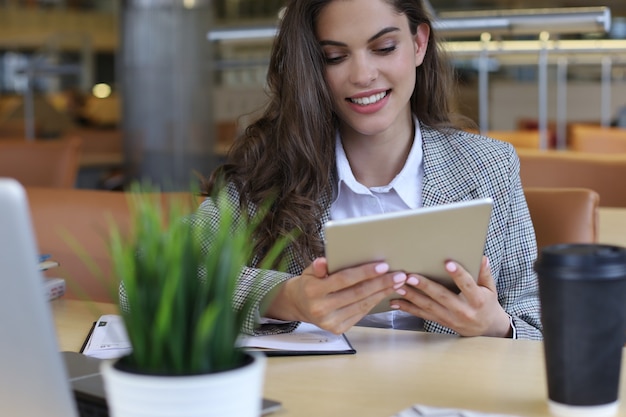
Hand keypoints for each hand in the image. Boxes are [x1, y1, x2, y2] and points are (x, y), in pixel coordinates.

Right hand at [266, 257, 406, 333]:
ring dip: (382, 293)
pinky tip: (384, 293)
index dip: (364, 273)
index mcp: (313, 291)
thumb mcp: (309, 271)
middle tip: (399, 275)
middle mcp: (320, 308)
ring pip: (362, 305)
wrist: (299, 305)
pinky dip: (374, 302)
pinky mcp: (337, 329)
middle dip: (381, 283)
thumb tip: (323, 262)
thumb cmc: (309, 283)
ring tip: (397, 283)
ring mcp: (330, 322)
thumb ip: (318, 267)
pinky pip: (360, 313)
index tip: (383, 266)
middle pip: (357, 293)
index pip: (344, 280)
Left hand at [390, 257, 511, 337]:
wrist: (486, 329)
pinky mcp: (440, 321)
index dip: (458, 274)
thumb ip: (485, 273)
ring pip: (428, 306)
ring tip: (399, 286)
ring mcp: (450, 318)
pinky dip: (408, 308)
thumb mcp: (490, 288)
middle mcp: (462, 310)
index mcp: (477, 300)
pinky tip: (396, 302)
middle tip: (410, 276)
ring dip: (412, 296)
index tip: (448, 263)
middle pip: (442, 296)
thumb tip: (481, 257)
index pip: (467, 285)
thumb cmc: (487, 303)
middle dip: (425, 286)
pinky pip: (422, 315)